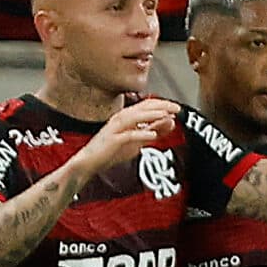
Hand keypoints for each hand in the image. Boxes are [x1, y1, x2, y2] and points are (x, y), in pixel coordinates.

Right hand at [66, 97, 181, 179]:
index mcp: (126, 117)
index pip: (146, 105)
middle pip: (142, 107)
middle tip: (176, 108)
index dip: (163, 104)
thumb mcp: (136, 141)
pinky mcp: (112, 140)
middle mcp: (120, 119)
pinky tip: (152, 135)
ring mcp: (115, 128)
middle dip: (160, 106)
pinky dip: (141, 134)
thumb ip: (152, 131)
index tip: (176, 108)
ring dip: (152, 115)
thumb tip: (170, 122)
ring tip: (166, 115)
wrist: (89, 162)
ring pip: (135, 117)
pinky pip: (128, 135)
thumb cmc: (110, 151)